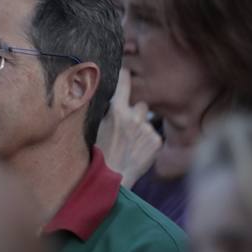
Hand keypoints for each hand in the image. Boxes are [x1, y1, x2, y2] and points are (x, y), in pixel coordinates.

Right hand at [97, 69, 160, 187]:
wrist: (111, 180)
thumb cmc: (98, 154)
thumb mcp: (94, 128)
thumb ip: (104, 112)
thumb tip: (103, 96)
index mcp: (117, 111)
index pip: (124, 82)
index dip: (125, 75)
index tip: (126, 71)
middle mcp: (135, 117)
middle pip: (140, 103)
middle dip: (135, 111)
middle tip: (125, 124)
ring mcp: (148, 130)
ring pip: (147, 120)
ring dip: (141, 126)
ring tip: (130, 141)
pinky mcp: (156, 142)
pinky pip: (153, 134)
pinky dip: (146, 140)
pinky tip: (136, 150)